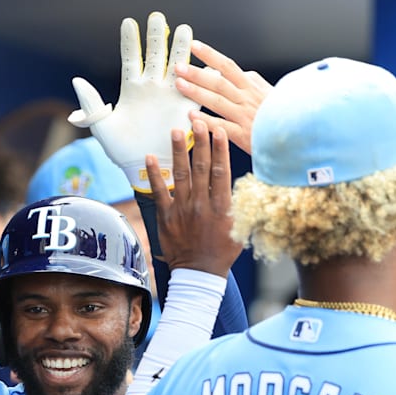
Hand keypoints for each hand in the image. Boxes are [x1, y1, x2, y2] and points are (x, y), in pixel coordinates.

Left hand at [68, 11, 196, 192]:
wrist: (142, 169)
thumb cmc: (119, 150)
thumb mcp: (101, 126)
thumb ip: (91, 104)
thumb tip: (77, 80)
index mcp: (131, 89)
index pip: (131, 59)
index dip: (130, 41)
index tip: (129, 22)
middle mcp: (152, 88)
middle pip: (156, 55)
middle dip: (157, 36)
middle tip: (157, 17)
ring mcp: (170, 97)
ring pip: (177, 66)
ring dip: (181, 49)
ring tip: (185, 30)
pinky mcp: (185, 109)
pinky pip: (194, 89)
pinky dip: (200, 76)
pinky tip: (206, 61)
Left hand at [145, 120, 240, 277]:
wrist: (200, 273)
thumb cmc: (223, 251)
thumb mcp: (240, 228)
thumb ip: (240, 204)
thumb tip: (245, 184)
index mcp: (222, 207)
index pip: (222, 172)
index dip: (220, 149)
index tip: (219, 130)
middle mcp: (202, 205)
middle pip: (202, 168)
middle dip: (201, 142)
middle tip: (197, 121)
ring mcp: (182, 210)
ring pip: (181, 175)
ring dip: (179, 151)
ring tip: (176, 131)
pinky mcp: (166, 216)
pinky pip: (159, 192)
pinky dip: (155, 174)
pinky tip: (150, 157)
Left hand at [175, 40, 271, 153]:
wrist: (299, 135)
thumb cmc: (282, 115)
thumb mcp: (268, 92)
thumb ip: (251, 82)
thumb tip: (236, 70)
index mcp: (252, 87)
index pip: (228, 66)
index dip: (211, 55)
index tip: (194, 46)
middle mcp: (247, 98)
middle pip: (219, 81)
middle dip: (197, 73)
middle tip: (178, 67)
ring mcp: (245, 115)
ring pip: (218, 100)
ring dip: (197, 92)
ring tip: (180, 85)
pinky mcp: (245, 135)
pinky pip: (223, 126)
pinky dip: (207, 122)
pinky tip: (191, 118)